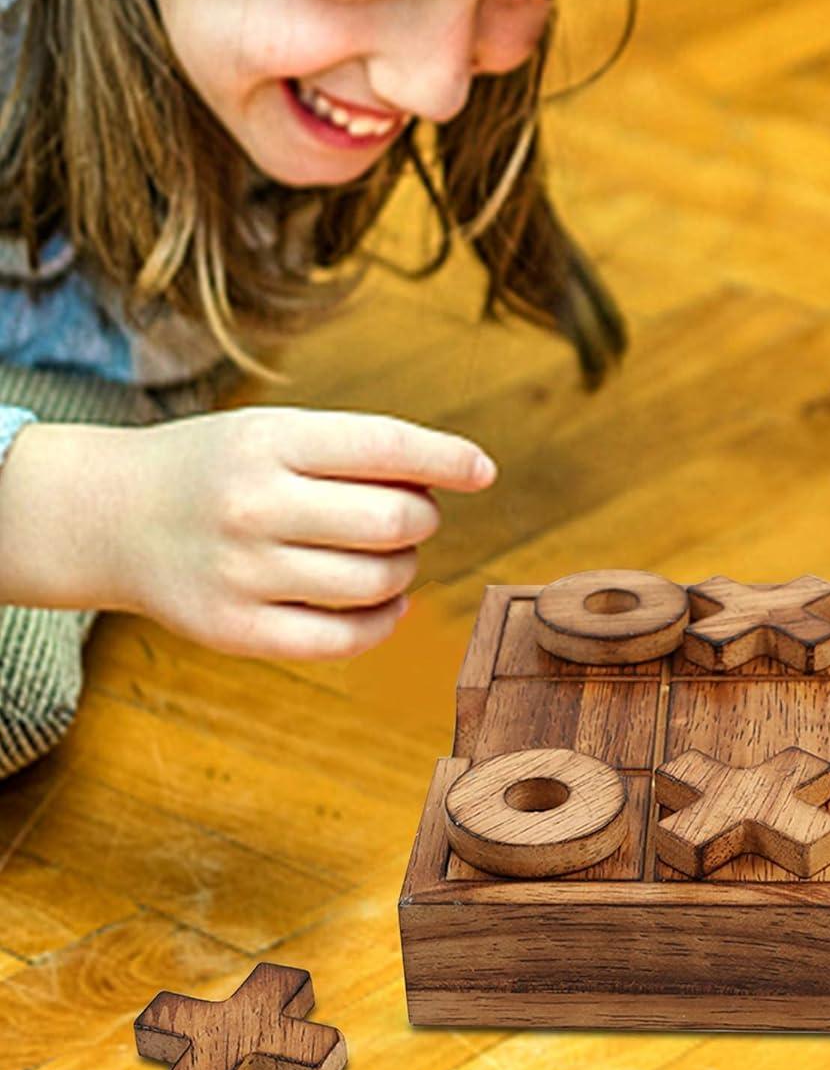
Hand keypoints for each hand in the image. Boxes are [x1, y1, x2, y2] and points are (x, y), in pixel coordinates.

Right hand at [109, 405, 496, 659]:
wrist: (108, 516)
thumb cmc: (217, 468)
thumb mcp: (271, 432)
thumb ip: (354, 453)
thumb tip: (456, 481)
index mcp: (267, 442)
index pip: (385, 447)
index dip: (447, 459)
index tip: (483, 470)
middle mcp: (253, 505)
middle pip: (394, 522)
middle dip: (424, 520)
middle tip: (411, 515)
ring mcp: (241, 573)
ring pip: (378, 583)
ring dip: (405, 569)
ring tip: (385, 555)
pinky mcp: (233, 630)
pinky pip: (344, 638)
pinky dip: (385, 622)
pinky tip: (387, 604)